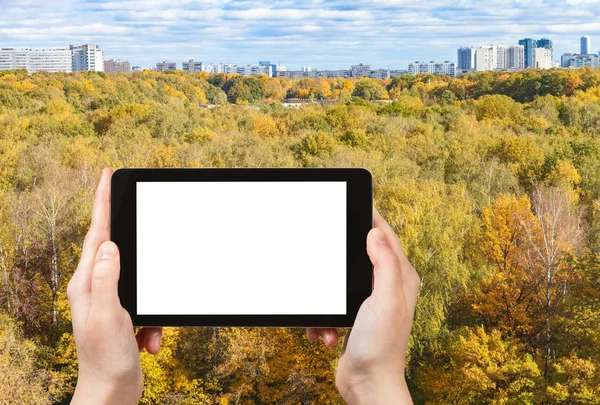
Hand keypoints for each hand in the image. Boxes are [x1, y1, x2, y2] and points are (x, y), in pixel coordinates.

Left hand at [67, 168, 162, 404]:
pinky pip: (147, 304)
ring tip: (148, 334)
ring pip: (139, 279)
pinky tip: (149, 341)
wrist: (111, 392)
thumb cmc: (105, 359)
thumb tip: (110, 245)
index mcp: (86, 283)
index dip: (101, 202)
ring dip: (151, 305)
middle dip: (130, 238)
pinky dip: (154, 323)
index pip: (96, 233)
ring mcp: (110, 300)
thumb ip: (108, 278)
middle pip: (115, 248)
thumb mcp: (108, 315)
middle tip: (135, 211)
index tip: (106, 176)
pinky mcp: (124, 313)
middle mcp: (95, 286)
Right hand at [307, 208, 419, 404]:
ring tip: (329, 321)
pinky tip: (327, 334)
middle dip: (340, 259)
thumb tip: (375, 233)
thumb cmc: (381, 347)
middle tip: (327, 253)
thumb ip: (384, 264)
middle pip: (361, 254)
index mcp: (400, 278)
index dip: (372, 218)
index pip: (386, 236)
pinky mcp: (354, 317)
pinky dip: (324, 319)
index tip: (356, 204)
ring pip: (340, 280)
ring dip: (328, 299)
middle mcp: (387, 287)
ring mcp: (369, 302)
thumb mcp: (385, 299)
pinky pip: (332, 305)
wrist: (368, 385)